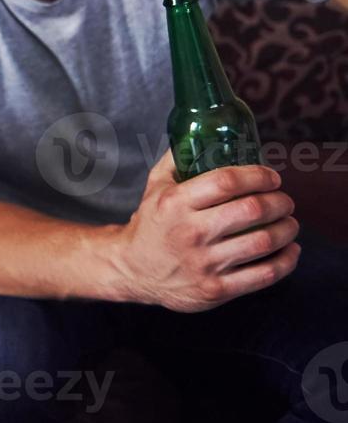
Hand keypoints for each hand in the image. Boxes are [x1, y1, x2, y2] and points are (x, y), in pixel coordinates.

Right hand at [113, 151, 299, 311]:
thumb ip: (177, 160)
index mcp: (175, 202)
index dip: (257, 176)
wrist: (133, 269)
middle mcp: (190, 232)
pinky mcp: (216, 289)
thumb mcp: (155, 187)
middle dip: (279, 202)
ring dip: (287, 229)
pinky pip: (264, 274)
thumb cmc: (151, 224)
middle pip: (251, 210)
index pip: (226, 181)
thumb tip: (201, 132)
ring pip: (263, 242)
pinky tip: (290, 250)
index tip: (271, 177)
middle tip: (285, 200)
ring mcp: (204, 263)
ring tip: (290, 223)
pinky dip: (286, 261)